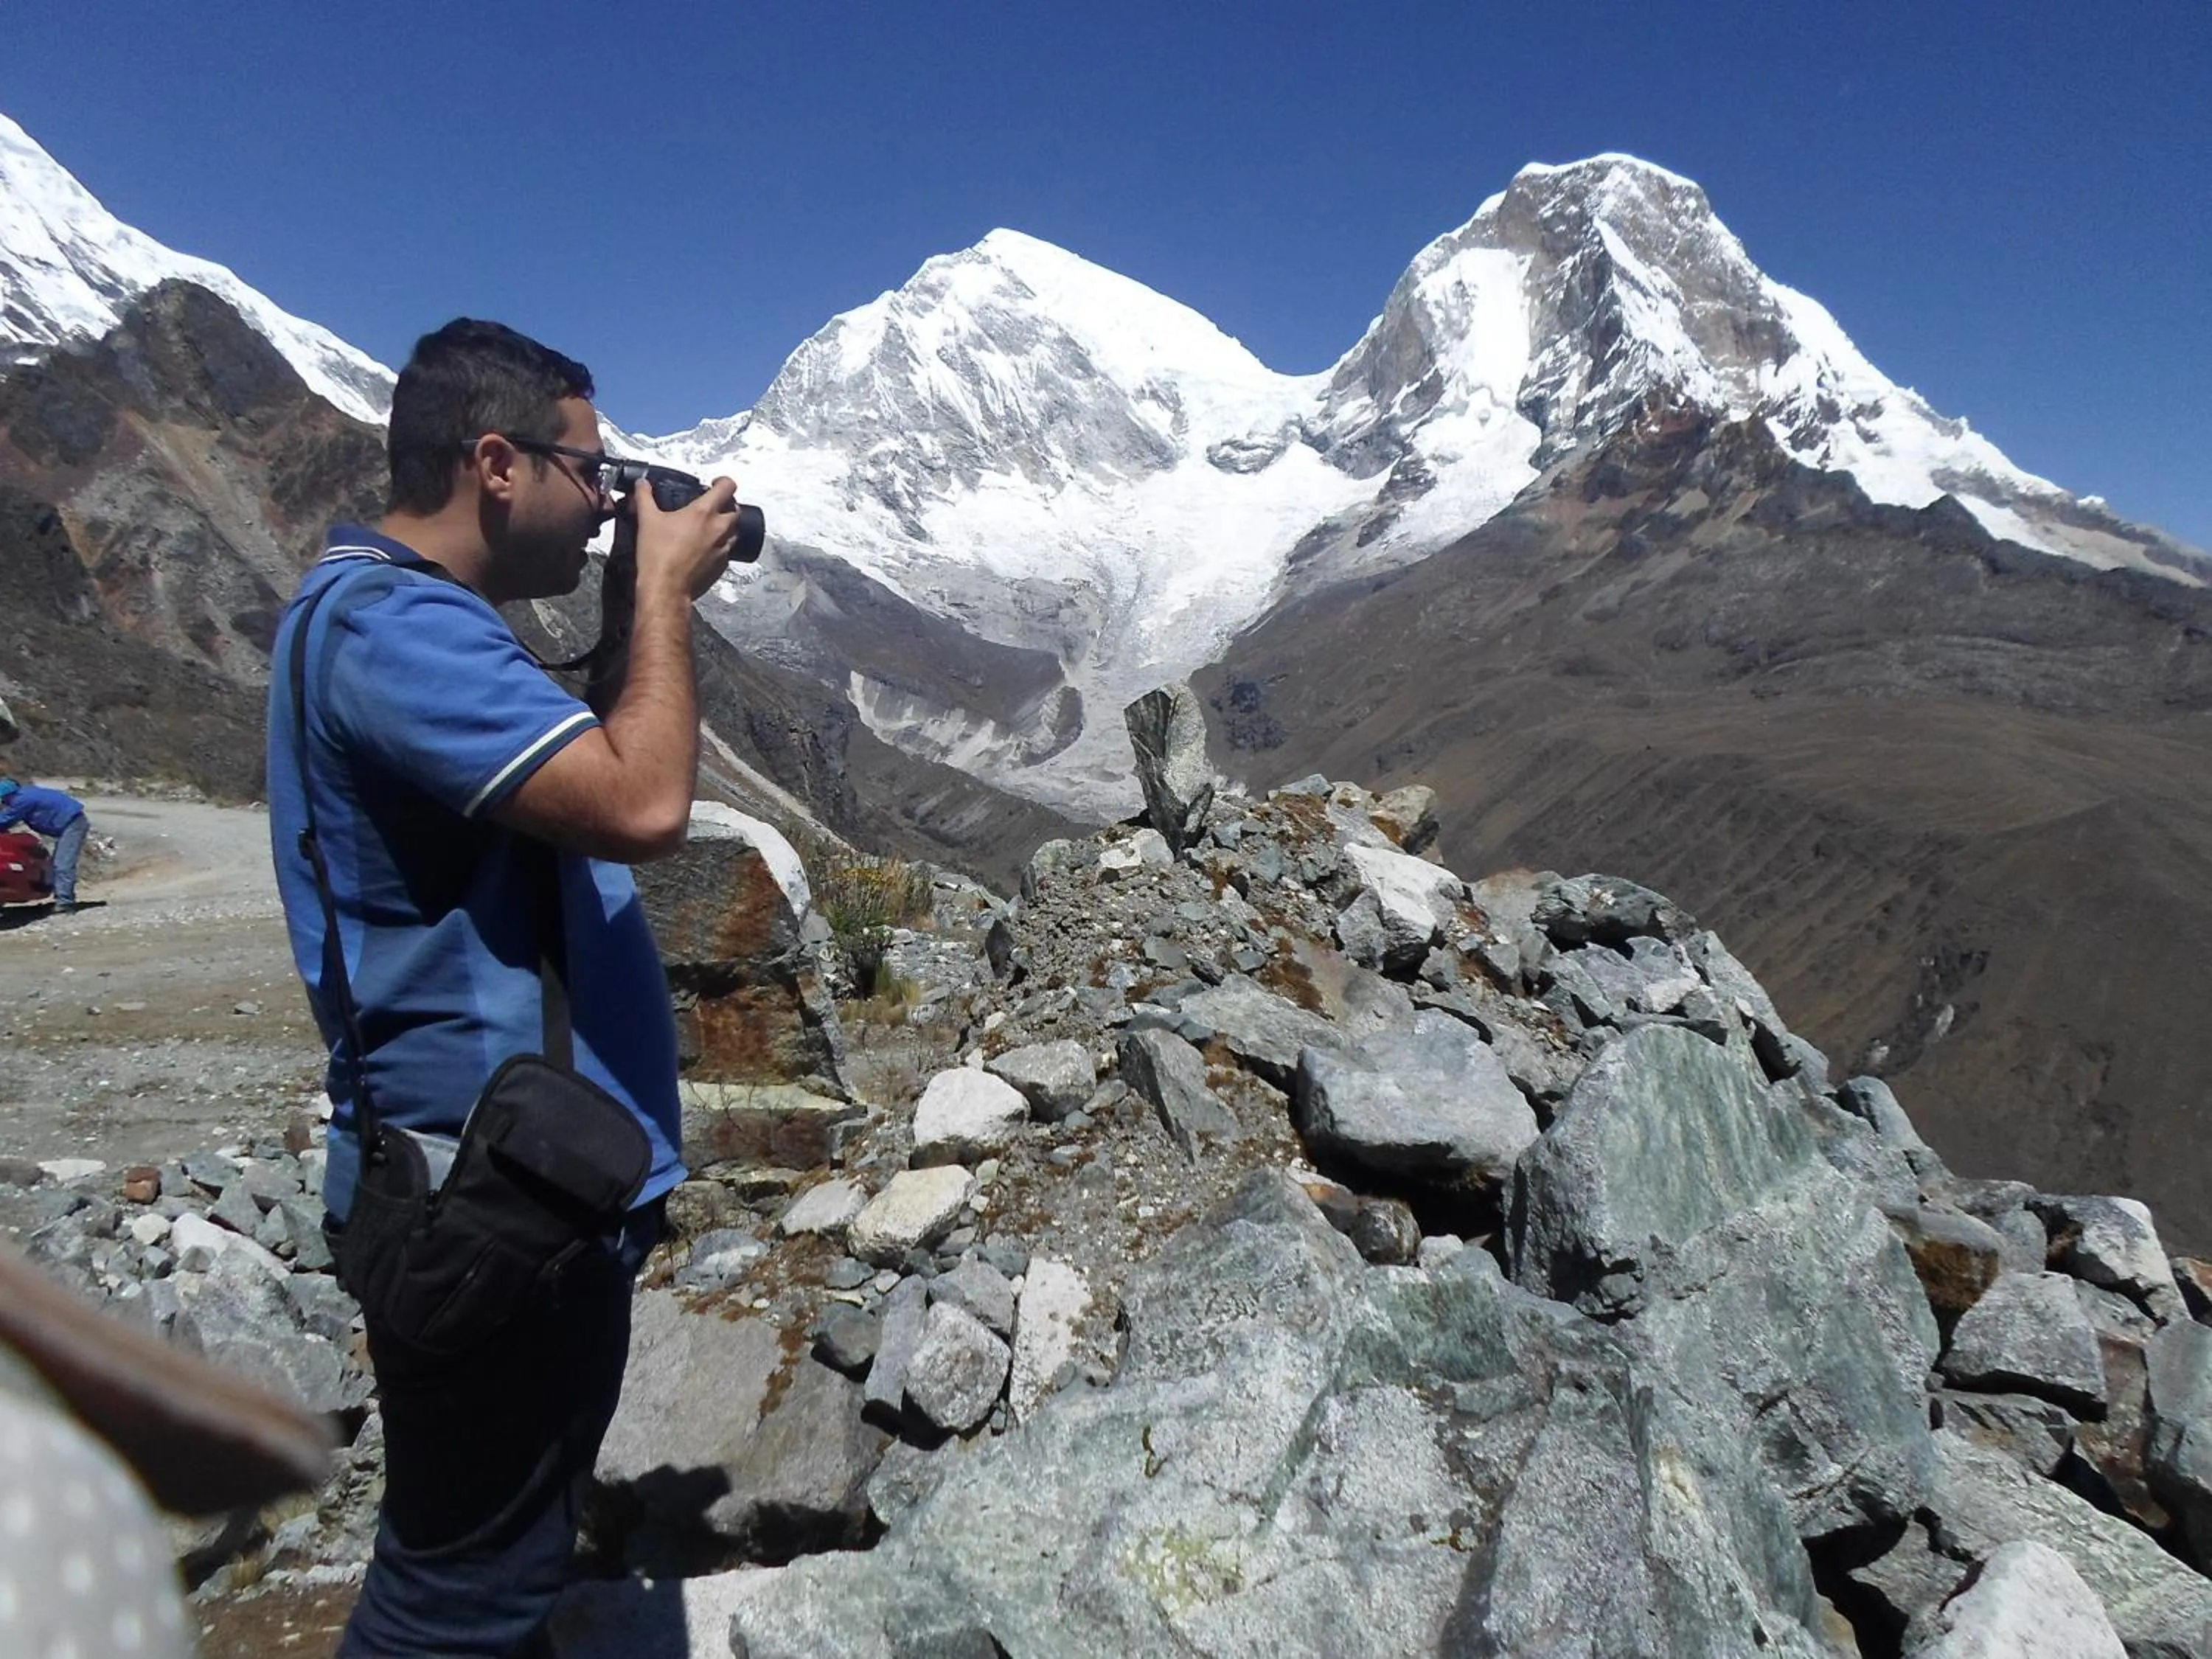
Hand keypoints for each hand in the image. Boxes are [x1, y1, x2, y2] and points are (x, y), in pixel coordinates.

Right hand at [631, 476, 740, 602]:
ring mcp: (724, 548)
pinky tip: (705, 548)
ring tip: (708, 527)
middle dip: (726, 505)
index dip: (723, 481)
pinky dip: (720, 545)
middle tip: (711, 506)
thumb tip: (642, 484)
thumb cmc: (657, 553)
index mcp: (704, 512)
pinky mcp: (722, 566)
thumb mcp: (647, 520)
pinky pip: (727, 550)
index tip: (714, 484)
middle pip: (736, 509)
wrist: (666, 588)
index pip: (728, 486)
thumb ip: (644, 497)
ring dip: (725, 525)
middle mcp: (719, 528)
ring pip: (734, 530)